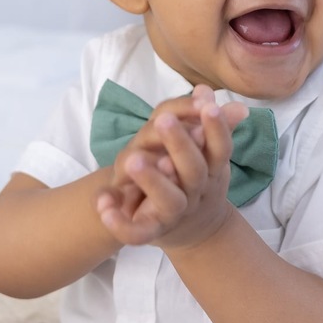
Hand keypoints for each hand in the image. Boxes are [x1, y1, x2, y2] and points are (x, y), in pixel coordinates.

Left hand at [97, 85, 247, 247]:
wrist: (194, 231)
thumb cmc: (196, 181)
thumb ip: (206, 123)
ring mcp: (175, 213)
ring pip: (169, 201)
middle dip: (180, 145)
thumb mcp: (207, 153)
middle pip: (193, 170)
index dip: (216, 128)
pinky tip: (102, 202)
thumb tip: (206, 89)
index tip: (209, 106)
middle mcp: (196, 192)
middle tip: (163, 121)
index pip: (219, 148)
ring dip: (152, 180)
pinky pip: (136, 233)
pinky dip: (120, 222)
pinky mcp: (152, 231)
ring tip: (132, 159)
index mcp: (211, 170)